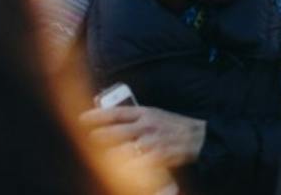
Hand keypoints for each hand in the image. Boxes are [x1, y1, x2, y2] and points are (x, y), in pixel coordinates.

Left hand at [81, 104, 206, 167]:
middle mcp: (146, 125)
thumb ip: (134, 117)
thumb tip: (110, 118)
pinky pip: (140, 163)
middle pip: (115, 131)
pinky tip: (120, 169)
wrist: (199, 136)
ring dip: (110, 154)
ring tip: (100, 158)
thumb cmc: (172, 126)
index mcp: (144, 112)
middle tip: (88, 139)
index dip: (97, 116)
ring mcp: (153, 140)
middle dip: (98, 137)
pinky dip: (129, 167)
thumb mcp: (154, 114)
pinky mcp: (161, 155)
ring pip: (125, 149)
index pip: (115, 112)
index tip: (81, 119)